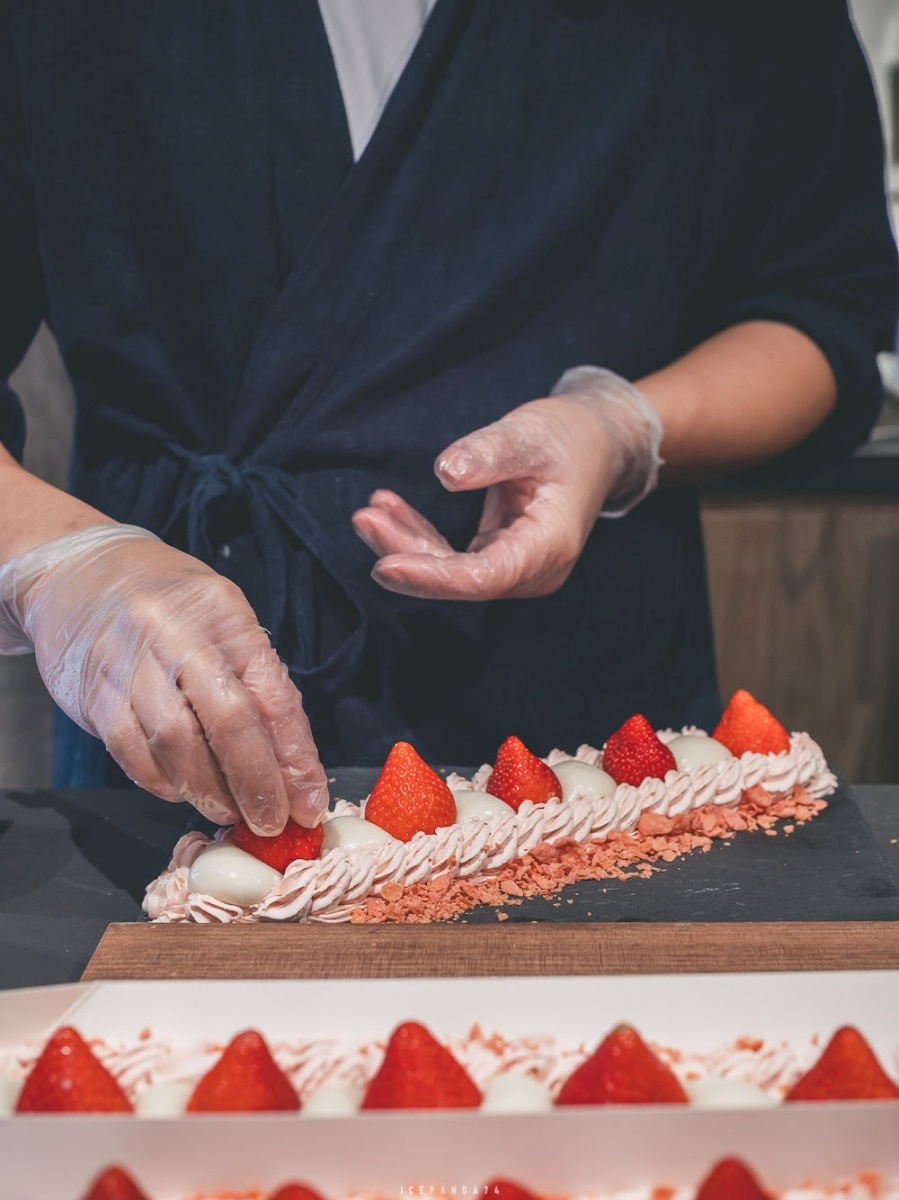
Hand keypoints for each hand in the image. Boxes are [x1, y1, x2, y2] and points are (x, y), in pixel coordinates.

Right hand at [0, 525, 327, 832]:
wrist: (80, 574)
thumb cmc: (170, 604)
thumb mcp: (225, 623)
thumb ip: (258, 686)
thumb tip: (292, 767)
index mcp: (225, 614)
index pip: (272, 695)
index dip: (295, 757)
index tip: (309, 802)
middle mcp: (176, 634)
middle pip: (228, 722)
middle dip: (256, 783)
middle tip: (271, 820)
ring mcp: (128, 663)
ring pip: (177, 743)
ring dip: (209, 790)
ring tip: (229, 810)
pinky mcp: (93, 693)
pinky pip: (131, 752)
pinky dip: (162, 781)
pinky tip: (182, 790)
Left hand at [352, 369, 662, 600]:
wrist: (598, 444)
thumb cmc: (569, 437)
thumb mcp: (531, 434)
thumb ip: (490, 453)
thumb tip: (447, 472)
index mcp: (549, 547)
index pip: (483, 577)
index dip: (432, 577)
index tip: (385, 564)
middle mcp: (534, 569)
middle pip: (460, 580)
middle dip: (407, 555)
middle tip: (365, 518)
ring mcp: (516, 567)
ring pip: (451, 572)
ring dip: (406, 545)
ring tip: (369, 512)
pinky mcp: (500, 556)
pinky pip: (452, 557)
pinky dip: (418, 537)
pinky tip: (388, 510)